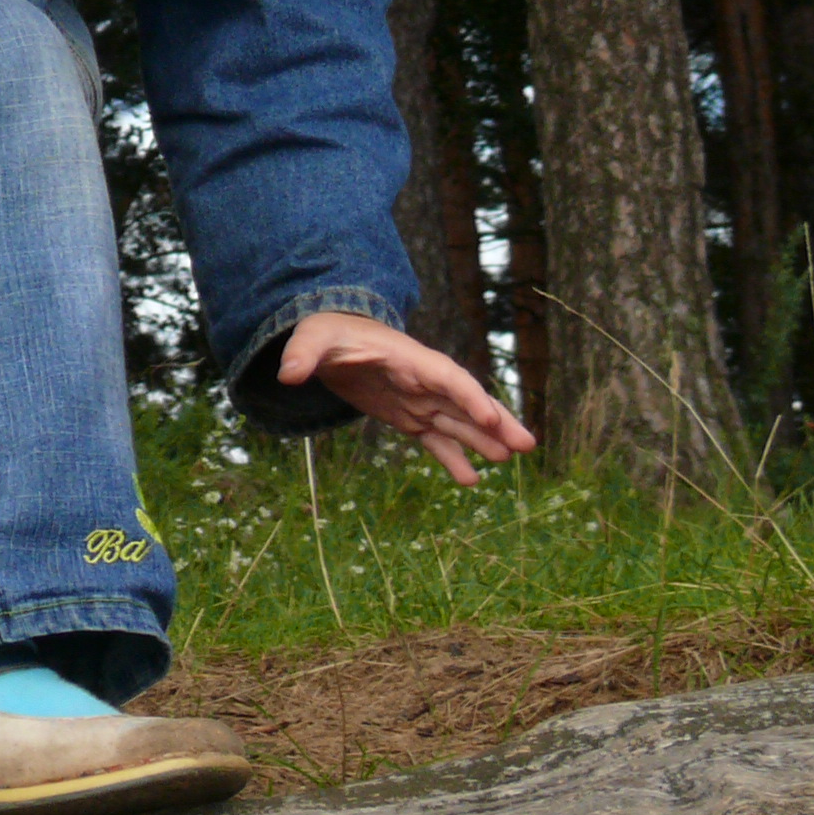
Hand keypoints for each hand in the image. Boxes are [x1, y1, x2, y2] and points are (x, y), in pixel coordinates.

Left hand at [278, 310, 536, 486]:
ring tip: (509, 461)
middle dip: (495, 421)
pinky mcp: (409, 416)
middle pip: (465, 401)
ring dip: (483, 441)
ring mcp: (418, 399)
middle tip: (527, 445)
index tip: (490, 417)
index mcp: (407, 357)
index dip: (468, 396)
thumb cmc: (328, 333)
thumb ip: (302, 354)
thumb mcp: (312, 338)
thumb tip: (287, 373)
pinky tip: (471, 480)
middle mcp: (421, 380)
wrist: (331, 341)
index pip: (445, 376)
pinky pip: (436, 439)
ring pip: (458, 422)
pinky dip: (452, 457)